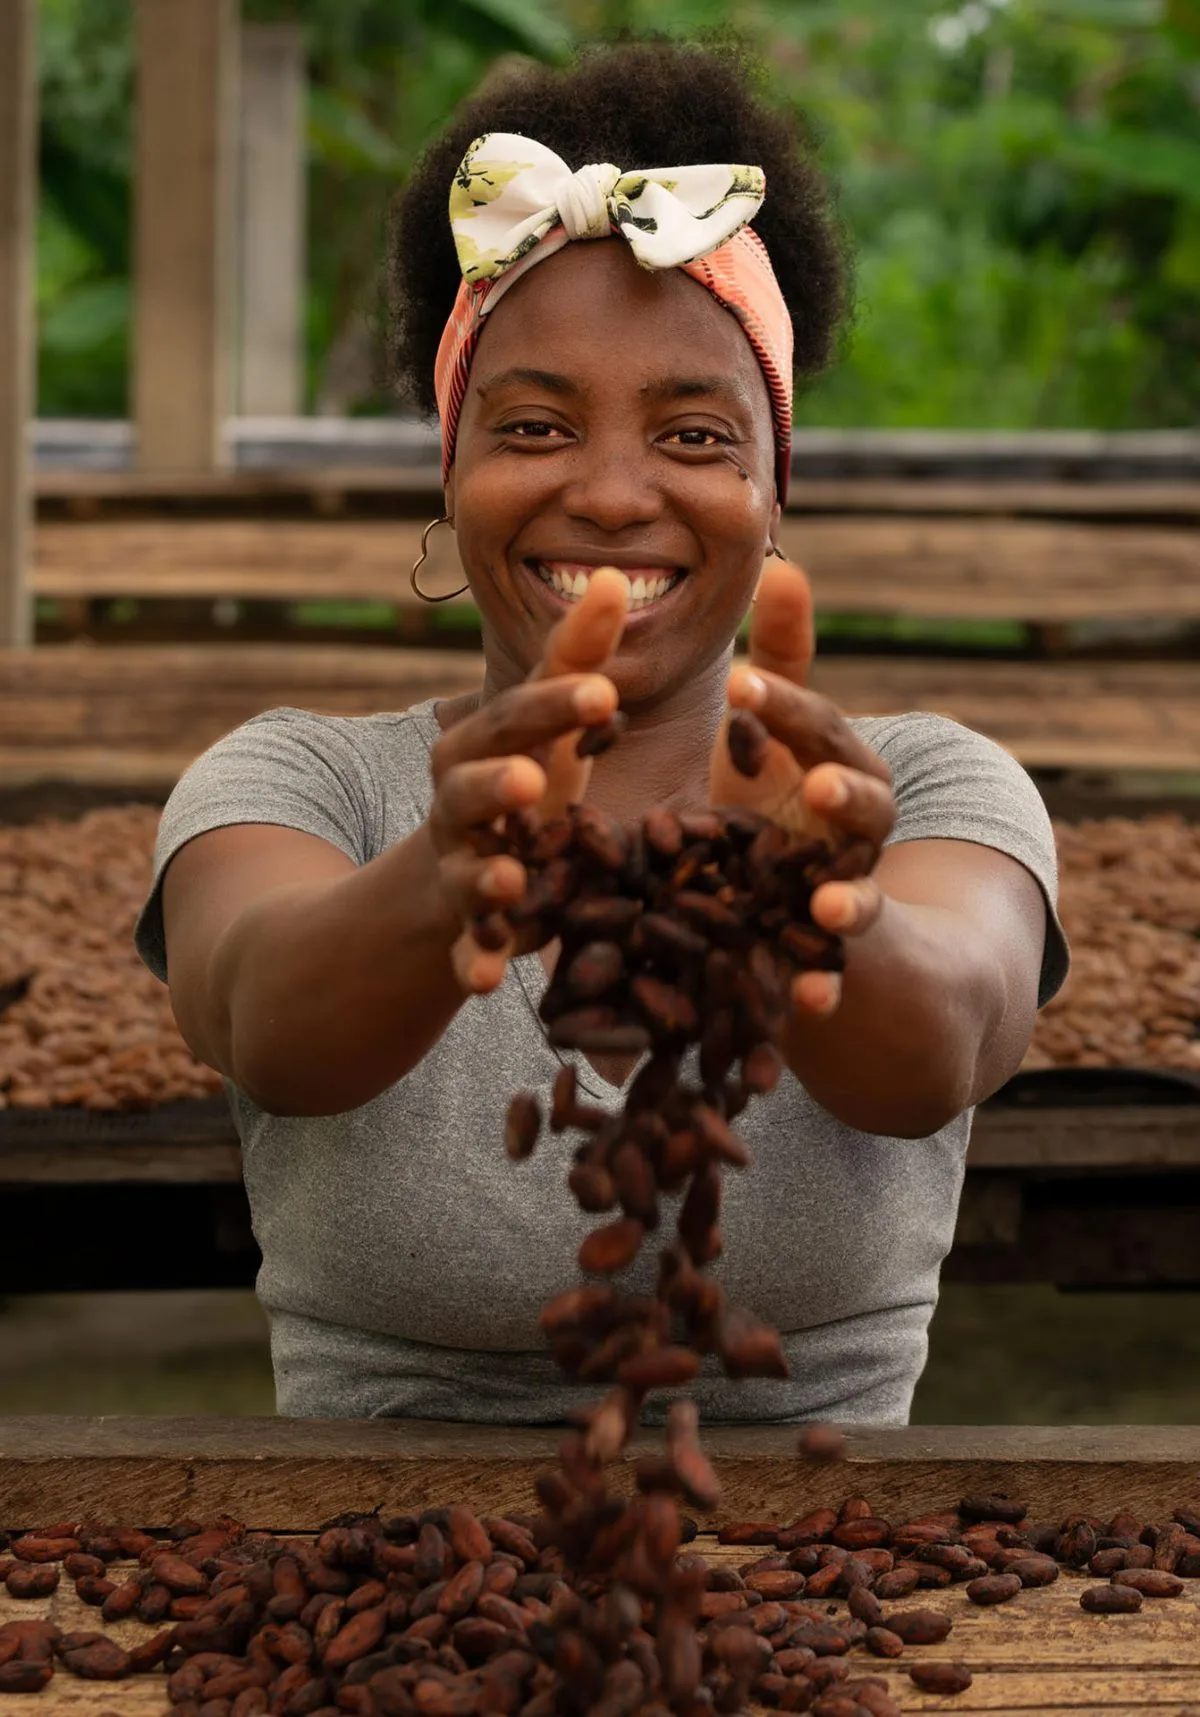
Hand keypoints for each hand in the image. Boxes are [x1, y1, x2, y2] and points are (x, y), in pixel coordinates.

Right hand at [428, 570, 628, 994]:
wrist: (447, 877)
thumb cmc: (520, 784)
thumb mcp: (547, 730)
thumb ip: (575, 663)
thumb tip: (607, 573)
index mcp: (489, 741)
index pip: (523, 713)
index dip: (559, 702)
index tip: (607, 693)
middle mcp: (463, 799)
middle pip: (477, 782)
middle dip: (501, 779)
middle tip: (535, 777)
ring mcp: (459, 865)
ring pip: (468, 866)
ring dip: (486, 872)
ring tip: (508, 878)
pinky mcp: (462, 931)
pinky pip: (464, 952)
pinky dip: (472, 964)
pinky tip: (487, 984)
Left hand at [708, 556, 895, 1018]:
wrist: (813, 917)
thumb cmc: (776, 806)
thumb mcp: (766, 742)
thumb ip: (781, 663)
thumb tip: (785, 562)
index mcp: (836, 765)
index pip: (817, 726)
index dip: (784, 705)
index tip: (738, 682)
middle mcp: (857, 830)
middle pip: (860, 806)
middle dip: (841, 794)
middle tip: (813, 786)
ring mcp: (850, 896)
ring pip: (856, 894)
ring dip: (847, 898)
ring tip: (828, 903)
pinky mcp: (829, 962)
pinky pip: (833, 977)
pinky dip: (824, 989)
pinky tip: (810, 1003)